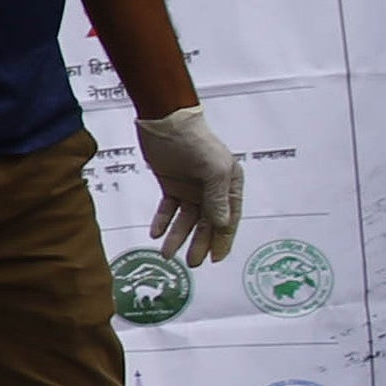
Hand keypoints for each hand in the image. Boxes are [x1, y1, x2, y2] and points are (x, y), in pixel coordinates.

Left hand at [135, 105, 240, 266]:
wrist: (165, 122)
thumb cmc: (195, 141)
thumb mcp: (212, 169)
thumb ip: (217, 198)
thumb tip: (220, 224)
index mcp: (229, 184)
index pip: (229, 218)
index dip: (223, 240)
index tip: (215, 259)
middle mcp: (212, 188)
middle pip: (207, 223)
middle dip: (199, 244)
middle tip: (191, 263)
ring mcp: (191, 187)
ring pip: (186, 219)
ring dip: (177, 236)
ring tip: (167, 254)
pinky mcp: (171, 184)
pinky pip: (168, 208)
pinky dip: (162, 221)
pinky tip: (155, 234)